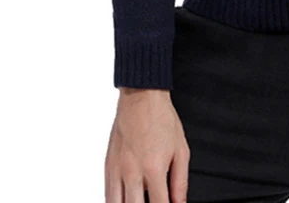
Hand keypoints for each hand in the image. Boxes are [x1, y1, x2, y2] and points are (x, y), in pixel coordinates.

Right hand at [105, 88, 189, 202]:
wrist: (142, 97)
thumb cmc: (162, 119)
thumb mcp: (181, 149)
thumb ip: (180, 181)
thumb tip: (179, 202)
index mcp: (154, 168)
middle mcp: (133, 172)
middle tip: (155, 201)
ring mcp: (118, 170)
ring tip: (139, 201)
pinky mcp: (108, 166)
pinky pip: (107, 196)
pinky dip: (115, 202)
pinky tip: (126, 201)